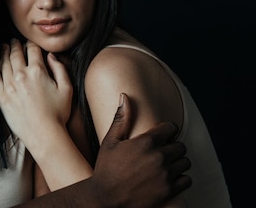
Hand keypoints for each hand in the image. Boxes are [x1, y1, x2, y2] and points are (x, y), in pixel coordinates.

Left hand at [0, 39, 71, 152]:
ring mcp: (9, 86)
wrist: (43, 135)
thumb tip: (51, 56)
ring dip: (3, 53)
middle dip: (15, 45)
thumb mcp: (67, 88)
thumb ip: (60, 68)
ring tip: (3, 48)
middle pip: (15, 54)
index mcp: (37, 71)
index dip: (30, 44)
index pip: (32, 50)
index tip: (29, 43)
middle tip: (13, 41)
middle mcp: (21, 75)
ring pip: (3, 63)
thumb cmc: (58, 114)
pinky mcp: (1, 96)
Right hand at [90, 93, 191, 207]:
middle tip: (161, 152)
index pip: (170, 128)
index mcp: (146, 142)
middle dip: (172, 147)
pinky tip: (168, 177)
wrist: (106, 198)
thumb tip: (124, 96)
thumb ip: (121, 118)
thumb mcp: (110, 141)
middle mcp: (159, 156)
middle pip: (180, 145)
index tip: (162, 135)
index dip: (167, 131)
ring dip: (177, 162)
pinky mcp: (170, 190)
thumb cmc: (106, 168)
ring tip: (164, 165)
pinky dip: (180, 178)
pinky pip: (187, 179)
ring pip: (185, 162)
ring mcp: (166, 174)